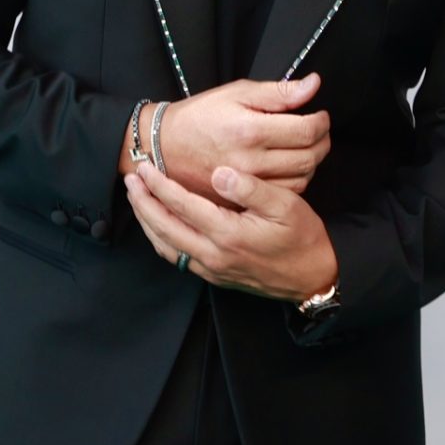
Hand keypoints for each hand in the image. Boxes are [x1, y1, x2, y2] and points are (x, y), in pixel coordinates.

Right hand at [119, 74, 329, 201]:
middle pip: (309, 157)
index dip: (321, 122)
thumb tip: (313, 85)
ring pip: (301, 179)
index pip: (306, 130)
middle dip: (322, 141)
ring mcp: (247, 184)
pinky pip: (283, 194)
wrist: (164, 147)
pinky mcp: (243, 199)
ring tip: (306, 147)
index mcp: (250, 130)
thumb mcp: (236, 93)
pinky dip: (296, 180)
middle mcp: (251, 161)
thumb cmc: (199, 117)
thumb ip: (278, 92)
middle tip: (318, 131)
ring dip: (312, 162)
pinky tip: (290, 166)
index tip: (319, 116)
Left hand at [124, 162, 339, 304]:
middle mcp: (213, 255)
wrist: (314, 277)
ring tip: (138, 199)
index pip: (181, 206)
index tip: (145, 167)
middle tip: (131, 179)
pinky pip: (177, 257)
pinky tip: (159, 225)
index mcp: (228, 234)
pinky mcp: (215, 276)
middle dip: (143, 202)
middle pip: (163, 227)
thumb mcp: (286, 204)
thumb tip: (220, 173)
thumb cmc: (303, 237)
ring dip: (147, 221)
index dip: (159, 185)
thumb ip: (251, 188)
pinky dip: (161, 238)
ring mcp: (212, 269)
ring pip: (166, 245)